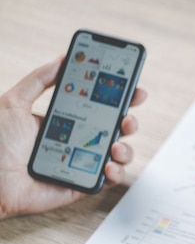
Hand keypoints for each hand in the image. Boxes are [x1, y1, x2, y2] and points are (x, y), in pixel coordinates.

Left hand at [0, 56, 146, 219]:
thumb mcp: (13, 103)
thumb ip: (38, 80)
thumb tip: (62, 59)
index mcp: (68, 121)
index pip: (101, 107)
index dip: (121, 98)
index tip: (133, 89)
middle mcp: (79, 141)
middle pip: (116, 130)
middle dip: (129, 121)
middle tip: (126, 118)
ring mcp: (84, 163)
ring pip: (119, 154)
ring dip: (126, 148)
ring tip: (115, 146)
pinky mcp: (84, 184)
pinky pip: (109, 179)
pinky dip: (116, 172)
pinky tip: (108, 164)